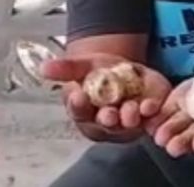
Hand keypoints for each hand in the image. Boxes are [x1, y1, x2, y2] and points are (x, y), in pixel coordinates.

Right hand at [39, 53, 171, 141]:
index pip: (78, 112)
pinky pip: (150, 122)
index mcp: (84, 112)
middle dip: (107, 119)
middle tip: (108, 113)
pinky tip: (149, 105)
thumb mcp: (83, 65)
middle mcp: (104, 124)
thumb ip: (65, 68)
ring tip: (131, 108)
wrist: (126, 70)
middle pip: (104, 125)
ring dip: (129, 119)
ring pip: (127, 127)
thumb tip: (42, 67)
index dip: (78, 106)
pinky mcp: (148, 120)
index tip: (78, 96)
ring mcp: (127, 125)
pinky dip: (151, 115)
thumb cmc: (99, 72)